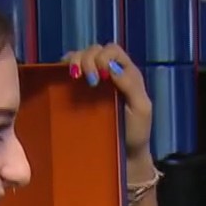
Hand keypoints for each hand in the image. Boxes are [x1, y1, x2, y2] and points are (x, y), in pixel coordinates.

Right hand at [60, 42, 152, 158]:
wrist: (124, 154)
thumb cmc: (136, 132)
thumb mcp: (141, 109)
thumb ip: (130, 85)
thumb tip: (111, 66)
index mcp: (126, 72)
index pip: (112, 50)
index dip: (104, 57)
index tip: (101, 77)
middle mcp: (109, 71)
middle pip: (94, 50)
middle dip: (88, 59)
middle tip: (89, 82)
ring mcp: (93, 79)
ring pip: (80, 56)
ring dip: (75, 61)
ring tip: (75, 77)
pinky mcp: (78, 90)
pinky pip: (68, 70)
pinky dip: (64, 69)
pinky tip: (66, 78)